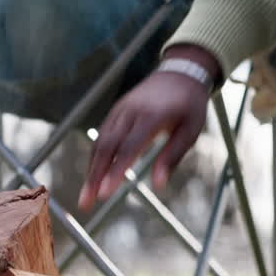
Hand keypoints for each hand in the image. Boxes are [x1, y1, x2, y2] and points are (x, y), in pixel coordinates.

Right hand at [79, 45, 220, 209]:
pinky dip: (95, 158)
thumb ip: (172, 157)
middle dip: (94, 177)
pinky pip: (101, 136)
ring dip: (91, 170)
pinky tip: (93, 176)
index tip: (105, 194)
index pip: (129, 148)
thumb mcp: (190, 131)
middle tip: (86, 203)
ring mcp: (120, 110)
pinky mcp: (115, 112)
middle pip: (107, 147)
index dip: (115, 172)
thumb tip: (158, 186)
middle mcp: (130, 112)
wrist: (180, 72)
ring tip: (86, 195)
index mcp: (151, 116)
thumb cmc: (189, 106)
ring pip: (100, 142)